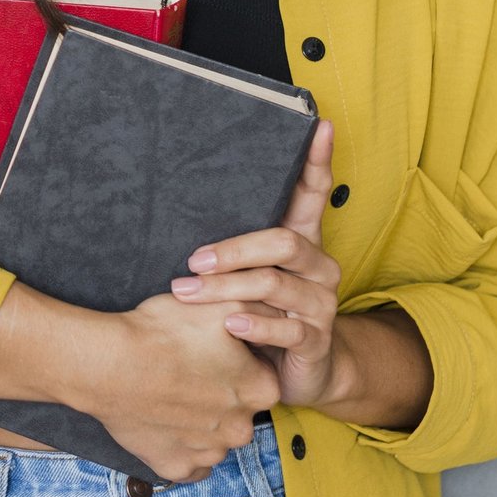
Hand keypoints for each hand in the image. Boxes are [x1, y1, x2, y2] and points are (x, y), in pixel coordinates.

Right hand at [74, 292, 281, 485]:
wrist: (108, 364)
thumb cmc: (160, 333)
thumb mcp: (216, 305)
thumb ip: (254, 308)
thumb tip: (275, 313)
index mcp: (260, 389)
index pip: (259, 373)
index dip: (234, 359)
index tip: (209, 349)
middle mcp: (241, 428)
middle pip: (237, 408)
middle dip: (219, 392)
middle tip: (187, 369)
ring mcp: (208, 452)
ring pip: (214, 436)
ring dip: (200, 420)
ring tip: (169, 392)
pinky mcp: (177, 467)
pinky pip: (189, 462)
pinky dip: (180, 446)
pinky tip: (164, 422)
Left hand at [168, 117, 345, 408]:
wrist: (298, 372)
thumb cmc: (260, 310)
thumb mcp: (247, 273)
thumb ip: (230, 241)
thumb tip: (176, 196)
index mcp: (301, 241)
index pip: (313, 193)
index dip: (316, 160)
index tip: (317, 124)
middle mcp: (318, 267)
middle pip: (283, 243)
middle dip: (234, 249)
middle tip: (192, 260)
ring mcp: (320, 304)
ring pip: (275, 285)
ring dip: (226, 287)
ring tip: (187, 291)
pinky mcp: (316, 341)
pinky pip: (287, 329)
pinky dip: (255, 324)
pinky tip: (229, 323)